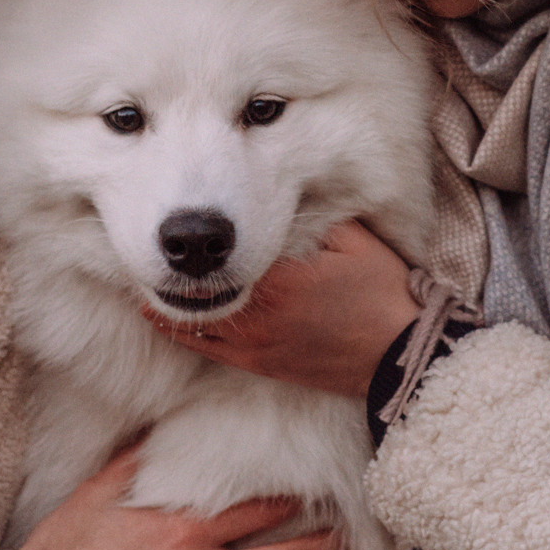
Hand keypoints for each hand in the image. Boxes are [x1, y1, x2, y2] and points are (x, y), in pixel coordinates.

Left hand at [147, 219, 418, 397]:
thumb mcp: (353, 238)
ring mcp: (254, 343)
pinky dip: (181, 331)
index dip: (198, 237)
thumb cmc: (382, 293)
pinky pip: (206, 348)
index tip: (179, 217)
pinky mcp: (259, 364)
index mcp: (276, 277)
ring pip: (194, 320)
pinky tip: (163, 317)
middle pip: (200, 286)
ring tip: (150, 276)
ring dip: (171, 298)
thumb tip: (279, 184)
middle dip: (176, 266)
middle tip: (149, 242)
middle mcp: (256, 312)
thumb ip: (312, 212)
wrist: (400, 355)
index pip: (222, 253)